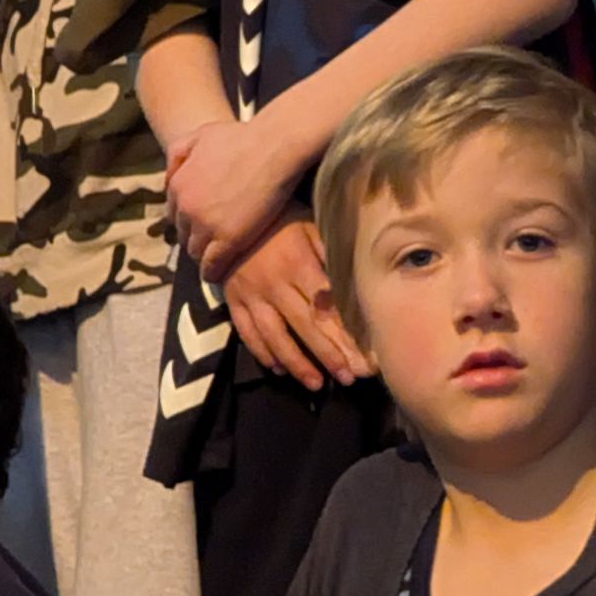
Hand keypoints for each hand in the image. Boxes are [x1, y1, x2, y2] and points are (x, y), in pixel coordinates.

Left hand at [165, 115, 298, 280]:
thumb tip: (169, 175)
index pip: (174, 214)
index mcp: (178, 185)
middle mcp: (186, 208)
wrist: (274, 146)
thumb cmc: (243, 137)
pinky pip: (211, 266)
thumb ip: (179, 153)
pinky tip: (219, 275)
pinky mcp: (228, 240)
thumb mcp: (200, 134)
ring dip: (204, 255)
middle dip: (196, 237)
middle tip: (213, 240)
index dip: (189, 220)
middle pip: (183, 234)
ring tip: (218, 258)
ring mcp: (206, 226)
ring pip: (195, 252)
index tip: (203, 224)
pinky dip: (213, 272)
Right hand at [223, 214, 370, 391]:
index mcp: (298, 265)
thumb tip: (358, 282)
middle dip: (329, 355)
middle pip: (305, 326)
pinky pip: (247, 332)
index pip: (327, 307)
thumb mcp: (310, 226)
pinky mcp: (232, 301)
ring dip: (297, 363)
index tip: (365, 356)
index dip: (347, 334)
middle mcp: (274, 284)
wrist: (230, 211)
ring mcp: (250, 295)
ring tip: (317, 384)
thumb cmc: (281, 219)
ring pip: (275, 336)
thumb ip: (331, 254)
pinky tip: (279, 369)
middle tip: (349, 378)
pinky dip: (263, 353)